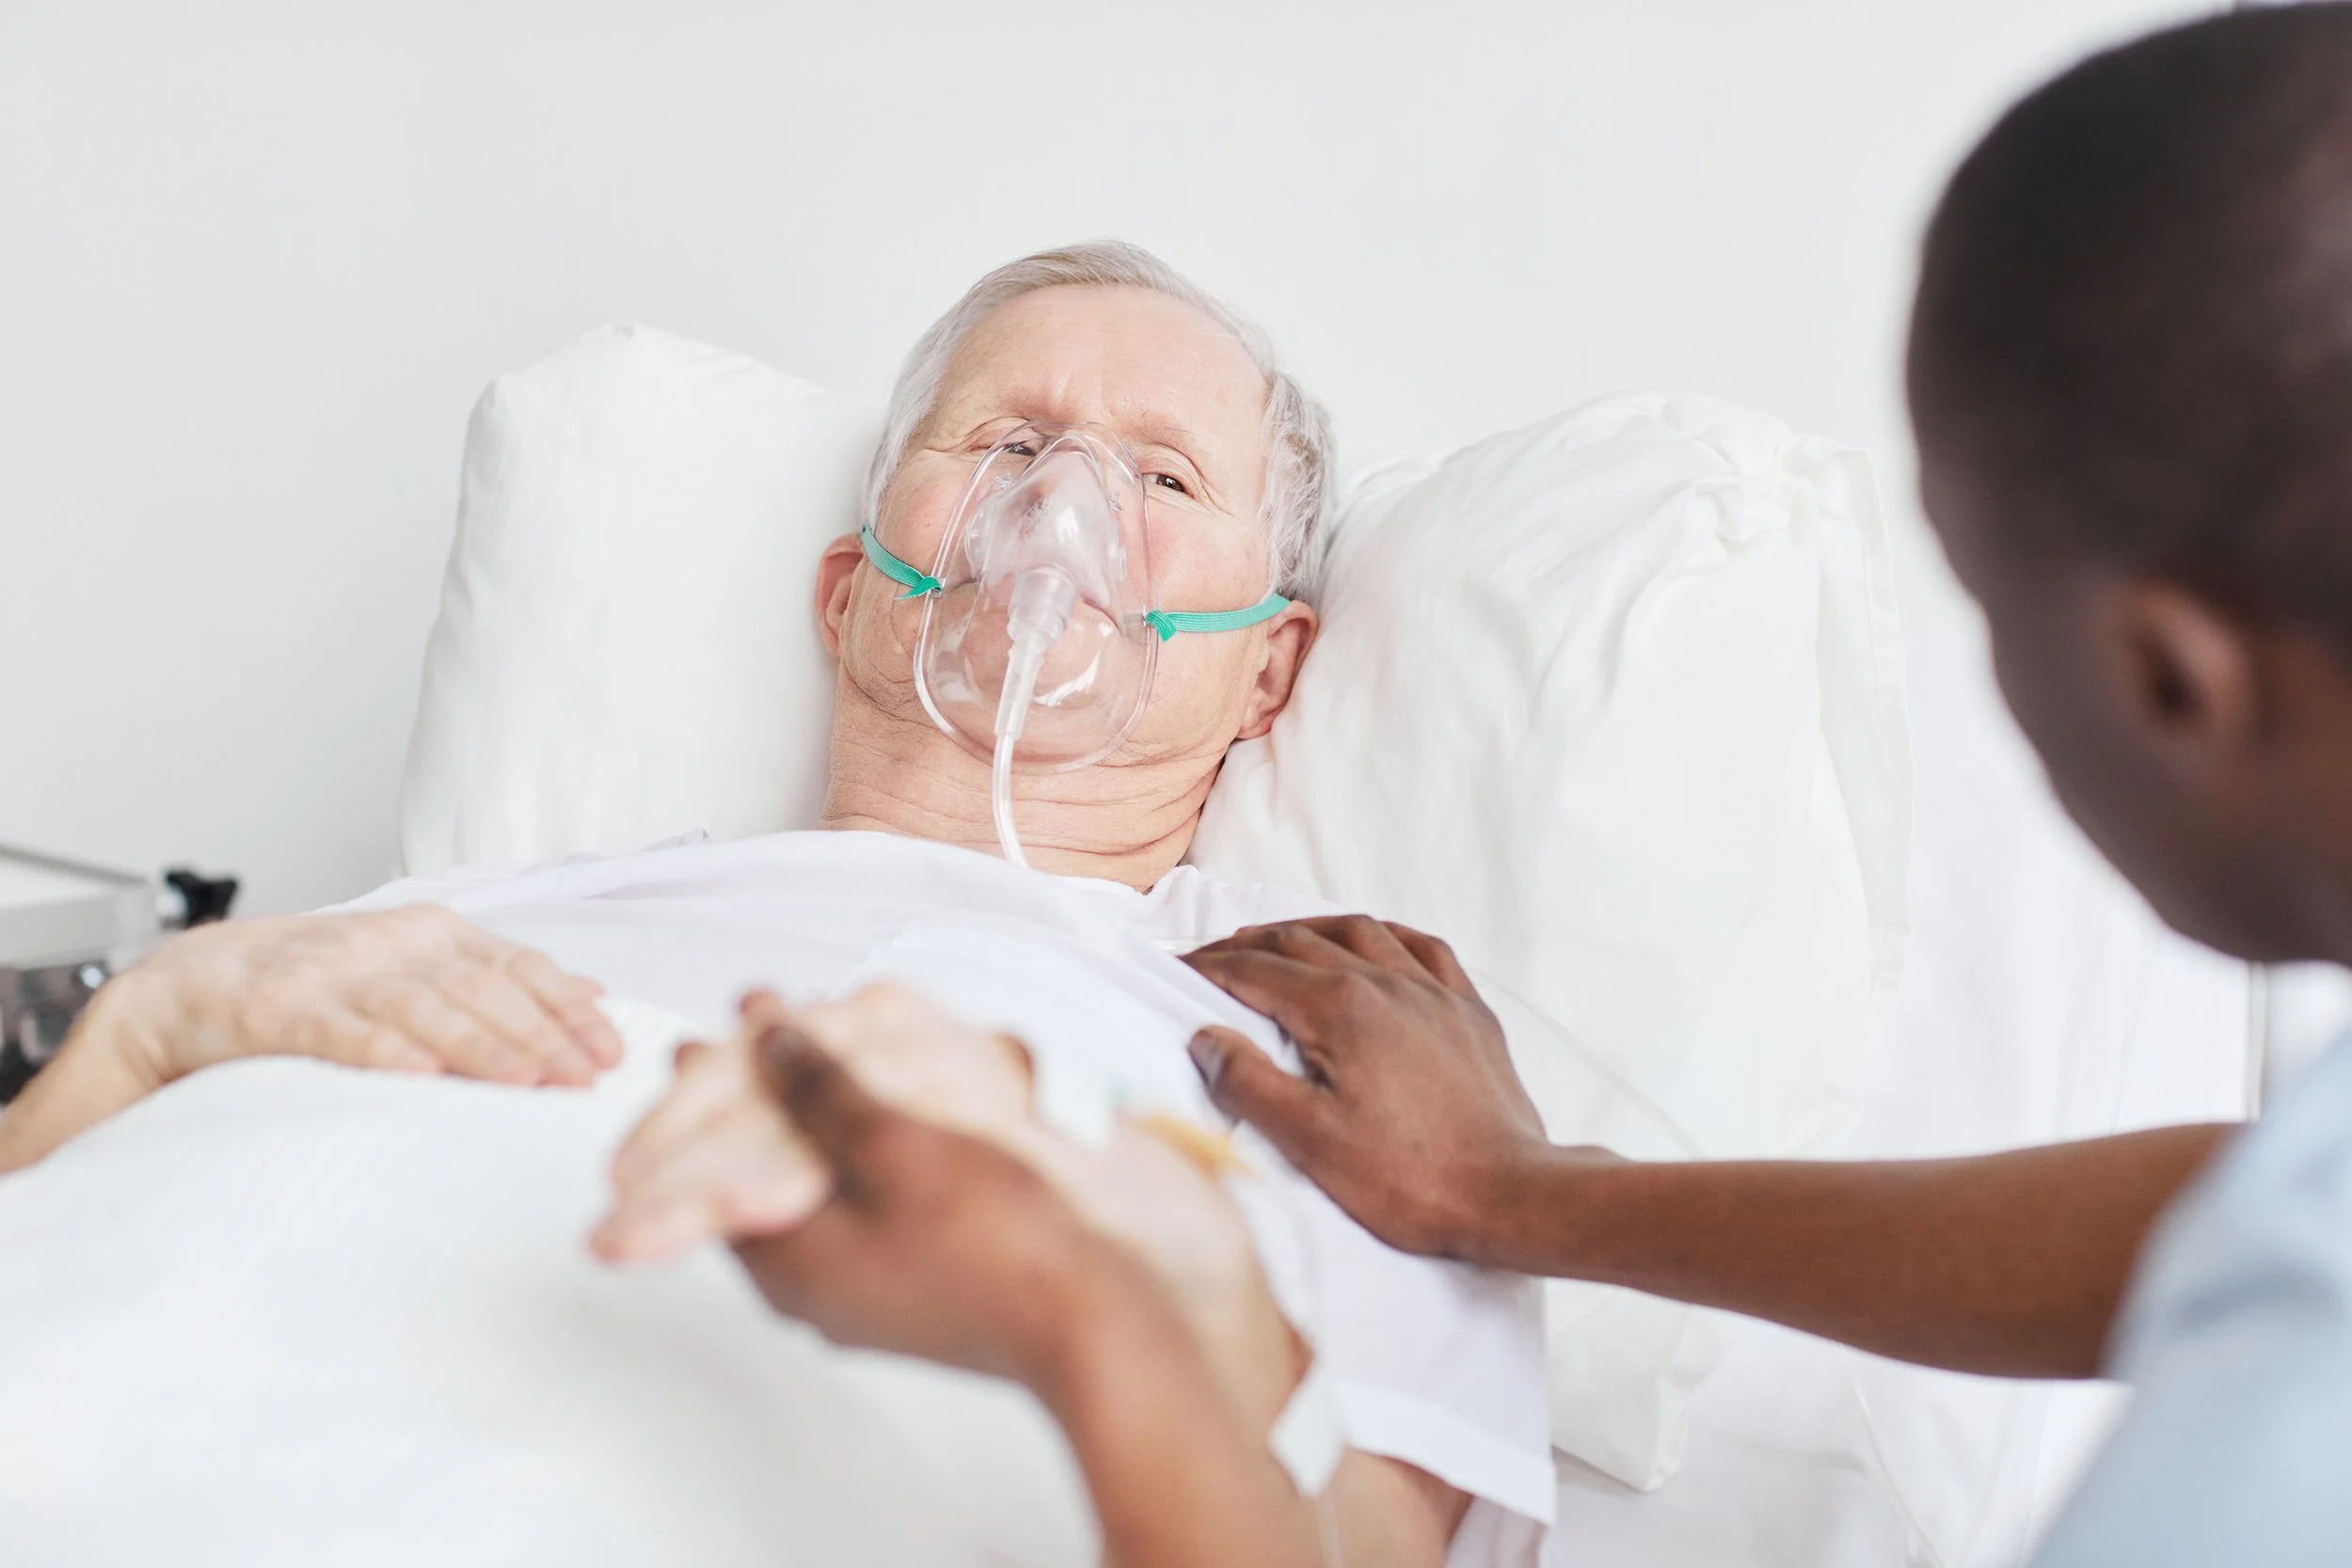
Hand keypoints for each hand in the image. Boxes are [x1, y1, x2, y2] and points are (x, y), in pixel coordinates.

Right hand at [97, 905, 621, 1091]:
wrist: (191, 985)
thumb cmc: (321, 987)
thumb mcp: (420, 971)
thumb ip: (502, 981)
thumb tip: (593, 993)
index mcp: (435, 935)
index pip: (520, 968)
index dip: (570, 1011)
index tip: (613, 1054)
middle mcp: (393, 947)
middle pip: (482, 989)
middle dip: (541, 1034)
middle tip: (585, 1079)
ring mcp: (336, 975)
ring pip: (422, 1008)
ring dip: (479, 1045)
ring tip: (526, 1080)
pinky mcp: (278, 1010)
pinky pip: (337, 1030)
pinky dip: (380, 1049)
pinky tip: (418, 1073)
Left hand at [731, 1015, 1146, 1389]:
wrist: (1095, 1317)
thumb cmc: (998, 1247)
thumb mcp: (895, 1144)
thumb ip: (822, 1089)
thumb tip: (770, 1043)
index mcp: (789, 1259)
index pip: (707, 1171)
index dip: (701, 1099)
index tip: (701, 1045)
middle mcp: (817, 1283)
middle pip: (757, 1175)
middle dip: (755, 1101)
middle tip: (748, 1039)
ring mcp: (867, 1286)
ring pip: (815, 1187)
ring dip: (810, 1119)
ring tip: (813, 1057)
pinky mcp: (916, 1278)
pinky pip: (863, 1204)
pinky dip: (858, 1150)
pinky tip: (882, 1113)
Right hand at [1182, 915, 1552, 1259]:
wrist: (1509, 1194)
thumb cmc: (1408, 1178)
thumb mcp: (1310, 1142)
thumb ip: (1250, 1084)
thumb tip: (1206, 1039)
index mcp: (1341, 1008)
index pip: (1258, 970)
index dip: (1211, 966)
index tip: (1180, 968)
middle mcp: (1387, 983)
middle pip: (1303, 941)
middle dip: (1251, 943)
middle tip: (1216, 956)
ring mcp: (1435, 993)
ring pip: (1362, 932)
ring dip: (1312, 928)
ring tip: (1281, 938)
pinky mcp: (1470, 1012)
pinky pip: (1424, 948)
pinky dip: (1386, 935)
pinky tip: (1374, 942)